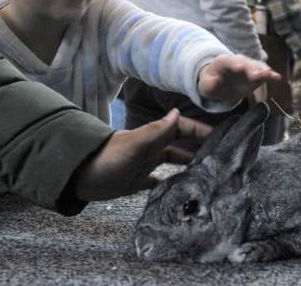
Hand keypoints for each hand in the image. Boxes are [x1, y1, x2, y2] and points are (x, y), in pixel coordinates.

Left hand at [71, 109, 211, 201]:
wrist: (80, 176)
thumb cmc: (107, 159)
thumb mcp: (134, 144)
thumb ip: (156, 130)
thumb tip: (177, 112)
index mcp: (152, 136)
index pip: (182, 128)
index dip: (199, 130)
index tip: (219, 136)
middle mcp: (151, 148)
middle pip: (180, 144)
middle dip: (198, 147)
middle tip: (220, 156)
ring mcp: (144, 164)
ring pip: (172, 161)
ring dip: (188, 164)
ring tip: (207, 172)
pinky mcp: (137, 181)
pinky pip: (158, 180)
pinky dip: (170, 182)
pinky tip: (181, 188)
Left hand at [197, 54, 280, 104]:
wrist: (220, 83)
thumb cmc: (211, 83)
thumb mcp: (206, 86)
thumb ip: (209, 84)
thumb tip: (215, 81)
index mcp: (224, 62)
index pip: (229, 61)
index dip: (234, 64)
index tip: (239, 67)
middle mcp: (238, 62)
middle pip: (245, 63)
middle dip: (251, 68)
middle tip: (257, 74)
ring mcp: (249, 68)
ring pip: (256, 66)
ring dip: (262, 70)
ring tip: (268, 74)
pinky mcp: (257, 76)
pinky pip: (264, 74)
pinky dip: (270, 75)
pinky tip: (277, 78)